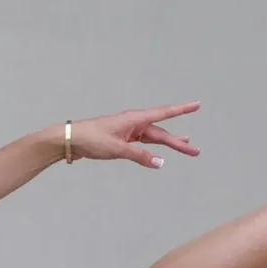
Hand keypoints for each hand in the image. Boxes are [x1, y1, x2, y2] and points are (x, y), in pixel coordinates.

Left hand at [64, 103, 201, 167]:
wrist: (69, 140)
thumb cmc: (91, 139)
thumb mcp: (117, 149)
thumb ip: (139, 156)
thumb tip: (160, 162)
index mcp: (134, 119)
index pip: (164, 113)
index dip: (182, 110)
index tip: (197, 105)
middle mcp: (133, 123)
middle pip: (161, 132)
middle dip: (179, 142)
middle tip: (196, 151)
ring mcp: (128, 131)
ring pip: (153, 138)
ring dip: (169, 144)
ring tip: (187, 147)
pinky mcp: (122, 139)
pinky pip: (142, 144)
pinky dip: (153, 148)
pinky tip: (160, 152)